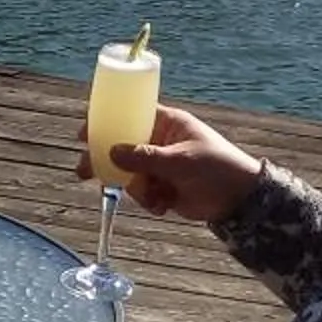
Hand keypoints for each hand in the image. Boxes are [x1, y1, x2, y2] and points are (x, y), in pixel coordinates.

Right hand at [78, 105, 265, 222]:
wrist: (238, 200)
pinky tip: (164, 205)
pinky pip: (141, 193)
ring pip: (129, 175)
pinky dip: (148, 201)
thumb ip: (145, 157)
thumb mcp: (180, 160)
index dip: (105, 122)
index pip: (129, 116)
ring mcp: (158, 166)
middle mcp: (158, 142)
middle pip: (120, 147)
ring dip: (137, 189)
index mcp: (165, 123)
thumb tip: (112, 153)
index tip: (83, 134)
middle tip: (85, 172)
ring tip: (155, 197)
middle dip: (104, 162)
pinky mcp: (161, 188)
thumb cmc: (216, 167)